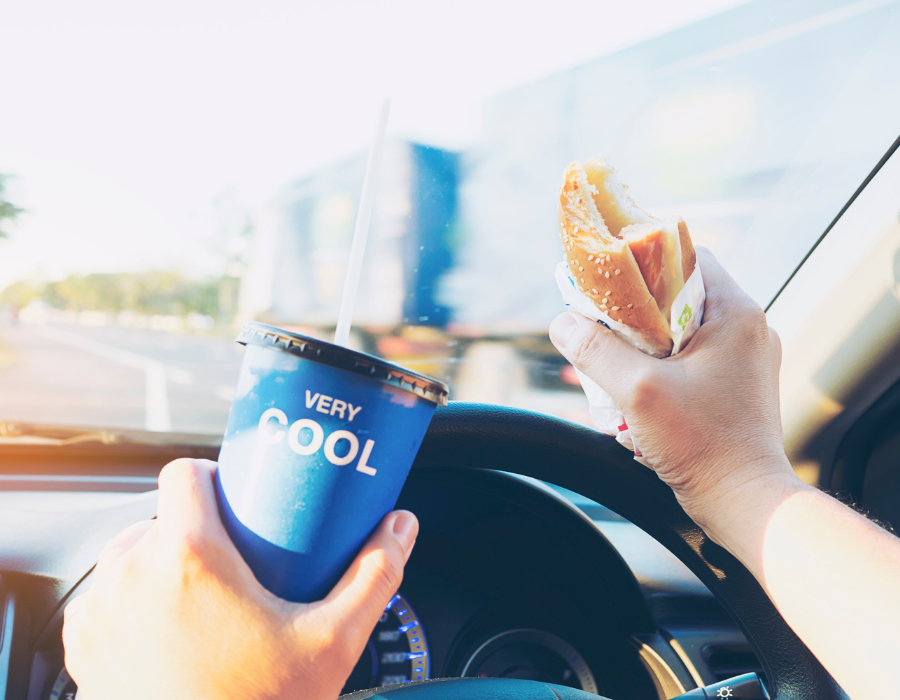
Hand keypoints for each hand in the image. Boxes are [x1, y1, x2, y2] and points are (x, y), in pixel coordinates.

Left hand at [63, 458, 417, 699]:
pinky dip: (133, 602)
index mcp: (188, 557)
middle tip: (236, 559)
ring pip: (131, 555)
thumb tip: (400, 526)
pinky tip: (170, 629)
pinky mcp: (83, 646)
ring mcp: (101, 612)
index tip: (237, 499)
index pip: (183, 473)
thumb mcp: (332, 640)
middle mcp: (131, 575)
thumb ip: (374, 574)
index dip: (212, 476)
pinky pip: (107, 598)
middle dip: (198, 530)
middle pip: (162, 517)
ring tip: (203, 596)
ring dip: (161, 564)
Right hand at [549, 247, 797, 538]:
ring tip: (616, 363)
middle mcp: (748, 330)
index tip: (610, 281)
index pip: (688, 257)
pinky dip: (661, 367)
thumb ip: (595, 351)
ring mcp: (746, 360)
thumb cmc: (704, 446)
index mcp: (737, 314)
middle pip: (680, 295)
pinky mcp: (737, 387)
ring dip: (646, 343)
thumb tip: (561, 324)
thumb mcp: (638, 391)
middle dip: (636, 310)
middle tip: (603, 325)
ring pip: (683, 330)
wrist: (746, 503)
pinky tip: (637, 390)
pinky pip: (692, 359)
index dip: (644, 261)